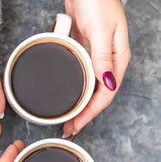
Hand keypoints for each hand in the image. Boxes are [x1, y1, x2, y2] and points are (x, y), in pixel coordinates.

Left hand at [63, 0, 130, 137]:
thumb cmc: (98, 1)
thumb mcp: (101, 29)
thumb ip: (102, 56)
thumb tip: (106, 83)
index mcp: (117, 58)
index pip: (106, 94)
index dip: (91, 113)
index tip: (77, 125)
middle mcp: (107, 60)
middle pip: (96, 94)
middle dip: (83, 114)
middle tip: (69, 127)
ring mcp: (94, 56)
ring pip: (87, 87)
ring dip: (77, 103)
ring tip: (65, 117)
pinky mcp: (82, 50)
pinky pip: (79, 74)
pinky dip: (72, 87)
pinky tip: (64, 95)